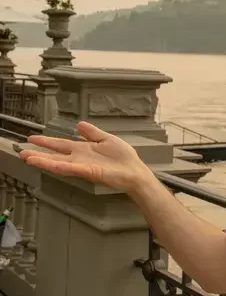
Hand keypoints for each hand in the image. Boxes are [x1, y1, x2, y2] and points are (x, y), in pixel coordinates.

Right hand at [20, 121, 149, 192]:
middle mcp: (79, 158)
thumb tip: (79, 124)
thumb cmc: (123, 157)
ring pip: (58, 163)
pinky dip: (59, 166)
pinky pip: (71, 168)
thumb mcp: (106, 139)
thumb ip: (92, 133)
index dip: (47, 141)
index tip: (33, 137)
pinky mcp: (88, 171)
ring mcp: (82, 165)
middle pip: (55, 155)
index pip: (61, 145)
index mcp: (84, 149)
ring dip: (43, 161)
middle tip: (21, 152)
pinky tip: (47, 164)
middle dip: (39, 153)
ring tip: (27, 158)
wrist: (134, 171)